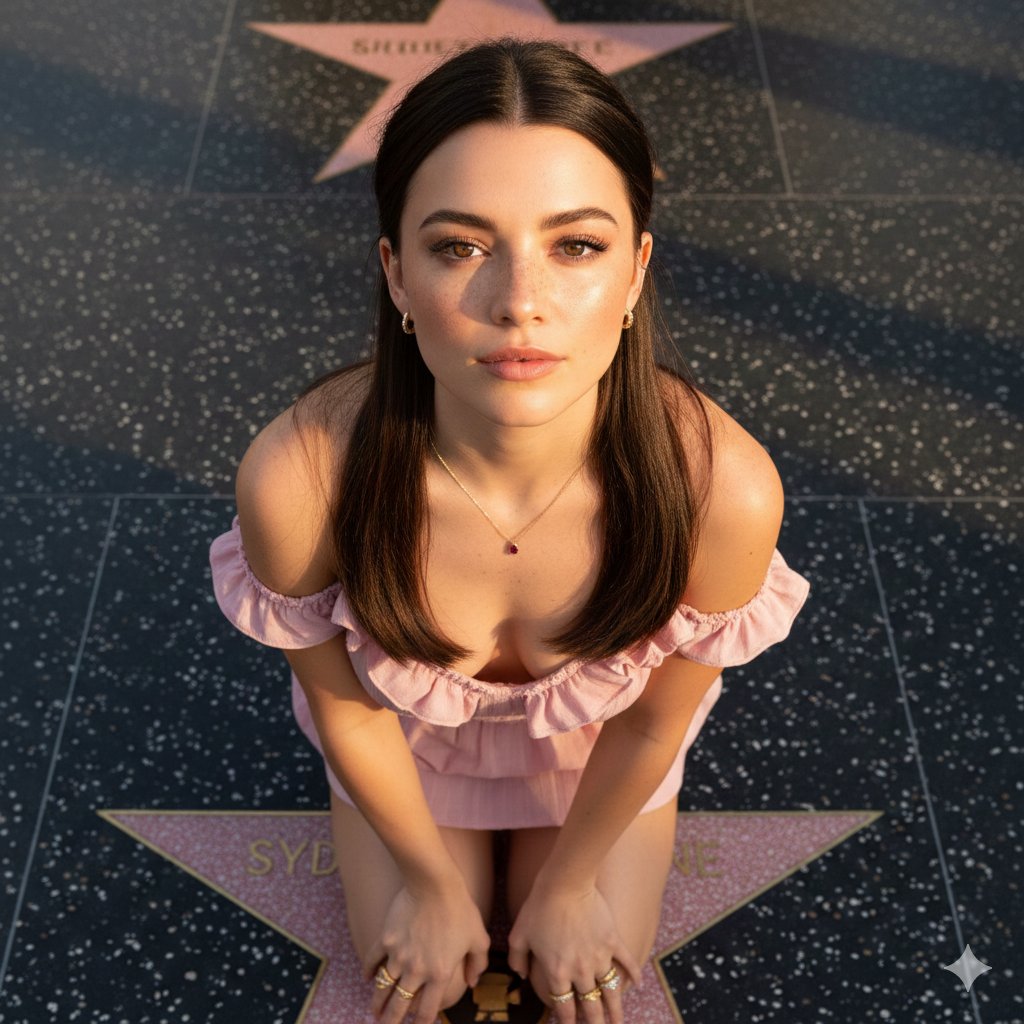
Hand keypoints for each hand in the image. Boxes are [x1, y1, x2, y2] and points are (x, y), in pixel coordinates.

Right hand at [362, 879, 490, 1023]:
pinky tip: (366, 978)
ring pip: (382, 988)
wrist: (434, 884)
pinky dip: (368, 971)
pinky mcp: (385, 939)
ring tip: (375, 1012)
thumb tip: (472, 981)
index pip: (427, 1011)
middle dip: (392, 1022)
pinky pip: (372, 960)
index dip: (423, 1023)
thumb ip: (478, 963)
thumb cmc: (460, 909)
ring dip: (377, 1004)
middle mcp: (416, 971)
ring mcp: (397, 956)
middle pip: (399, 1006)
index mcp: (439, 974)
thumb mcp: (479, 937)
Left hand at [506, 884, 643, 1023]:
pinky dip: (634, 974)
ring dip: (616, 1011)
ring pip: (611, 992)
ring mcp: (600, 957)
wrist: (564, 883)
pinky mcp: (613, 940)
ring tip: (619, 1022)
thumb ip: (517, 959)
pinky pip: (627, 962)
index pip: (564, 1008)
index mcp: (557, 973)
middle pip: (591, 1007)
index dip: (567, 1022)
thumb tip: (520, 974)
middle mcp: (581, 971)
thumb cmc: (538, 907)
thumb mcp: (518, 935)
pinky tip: (638, 984)